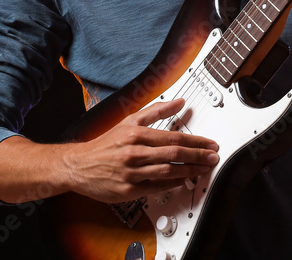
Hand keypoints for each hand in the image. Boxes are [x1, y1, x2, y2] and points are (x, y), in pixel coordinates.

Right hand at [62, 98, 219, 202]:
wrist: (78, 165)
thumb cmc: (106, 144)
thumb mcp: (129, 121)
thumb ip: (156, 111)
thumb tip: (179, 102)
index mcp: (136, 134)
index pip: (174, 137)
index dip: (196, 142)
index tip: (209, 144)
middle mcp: (134, 152)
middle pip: (174, 154)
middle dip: (198, 156)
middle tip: (213, 157)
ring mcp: (132, 173)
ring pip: (168, 172)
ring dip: (189, 171)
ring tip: (203, 170)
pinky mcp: (128, 190)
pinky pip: (156, 187)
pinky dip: (172, 184)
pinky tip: (183, 181)